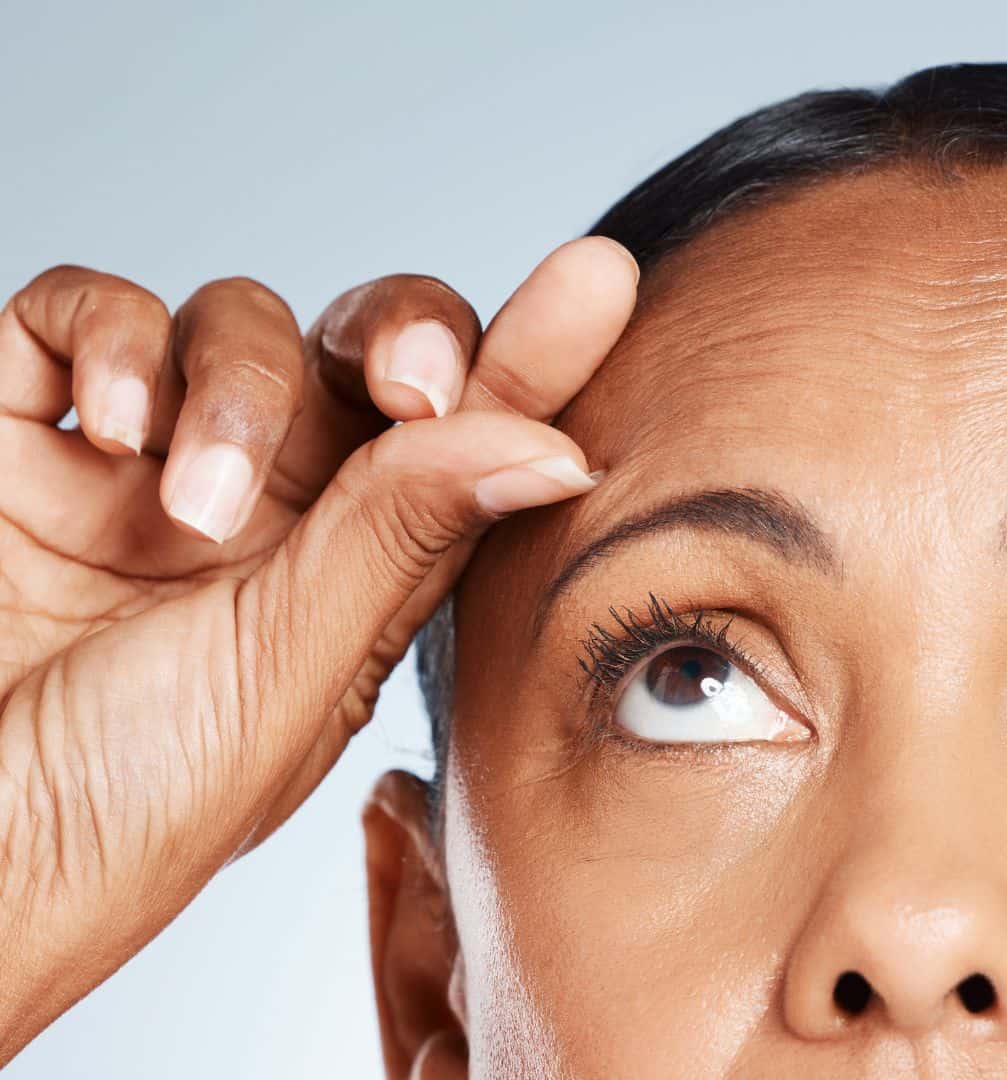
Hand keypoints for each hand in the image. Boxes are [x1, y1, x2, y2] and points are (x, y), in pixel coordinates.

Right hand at [0, 239, 637, 1059]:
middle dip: (401, 338)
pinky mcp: (19, 433)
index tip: (599, 282)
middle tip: (412, 384)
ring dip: (238, 387)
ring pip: (240, 324)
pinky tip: (113, 430)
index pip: (464, 445)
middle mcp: (266, 510)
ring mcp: (143, 465)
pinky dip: (112, 340)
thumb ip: (404, 539)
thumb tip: (558, 444)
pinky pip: (82, 314)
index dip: (530, 361)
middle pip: (366, 353)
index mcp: (357, 577)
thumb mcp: (288, 675)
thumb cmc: (120, 809)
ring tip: (195, 506)